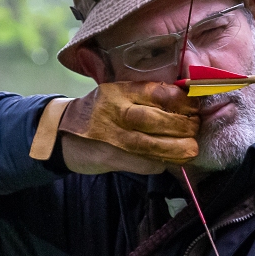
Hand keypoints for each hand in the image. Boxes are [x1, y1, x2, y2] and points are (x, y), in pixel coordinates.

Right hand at [59, 82, 199, 174]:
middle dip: (183, 126)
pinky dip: (159, 163)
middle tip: (195, 129)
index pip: (159, 93)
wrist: (59, 132)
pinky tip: (168, 162)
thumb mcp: (117, 95)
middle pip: (157, 119)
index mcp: (121, 91)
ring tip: (190, 149)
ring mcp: (111, 135)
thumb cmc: (97, 113)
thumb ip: (144, 98)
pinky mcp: (109, 156)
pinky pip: (142, 163)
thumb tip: (183, 104)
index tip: (195, 107)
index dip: (183, 101)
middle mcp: (116, 110)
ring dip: (176, 149)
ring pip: (152, 144)